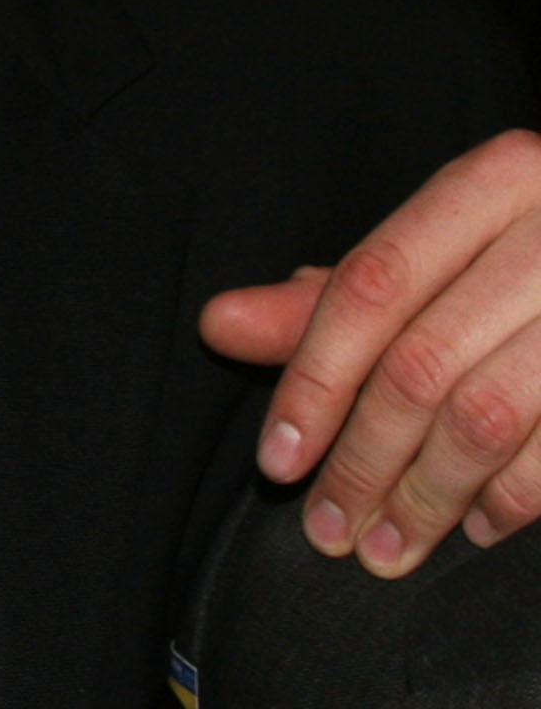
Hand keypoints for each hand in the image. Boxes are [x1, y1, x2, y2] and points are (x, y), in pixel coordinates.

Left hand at [201, 128, 540, 577]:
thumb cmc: (534, 258)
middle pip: (421, 362)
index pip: (371, 287)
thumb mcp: (441, 256)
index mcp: (492, 185)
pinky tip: (475, 525)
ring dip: (426, 497)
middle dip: (363, 460)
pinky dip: (511, 499)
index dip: (314, 378)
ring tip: (389, 545)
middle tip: (330, 528)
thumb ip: (335, 298)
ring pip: (484, 416)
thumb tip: (222, 324)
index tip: (278, 461)